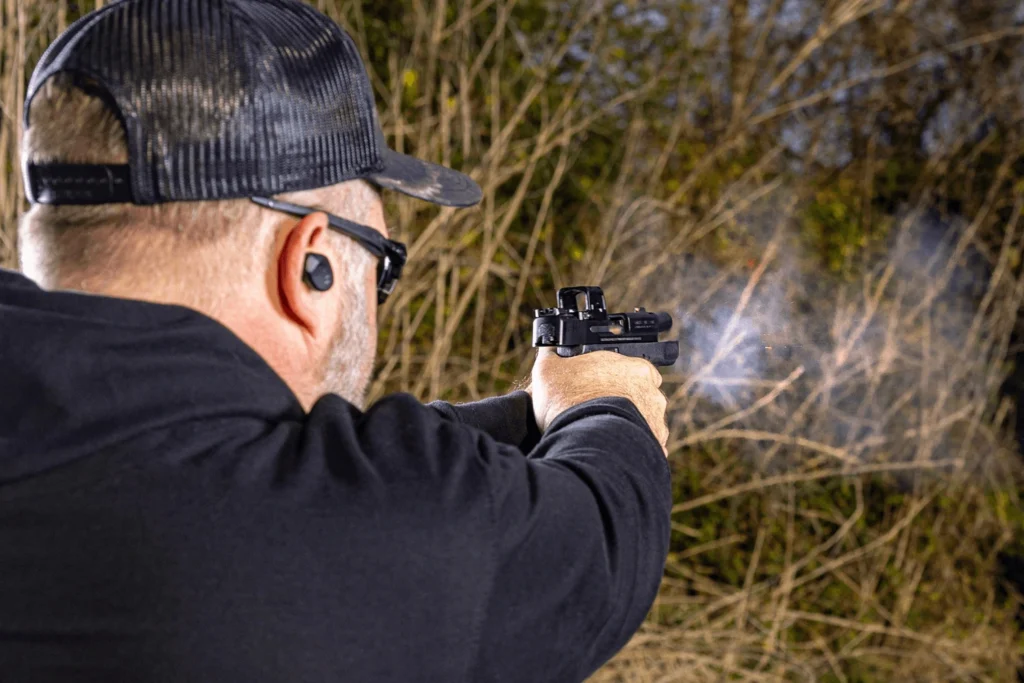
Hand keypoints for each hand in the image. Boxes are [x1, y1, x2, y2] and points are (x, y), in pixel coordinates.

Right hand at [530, 348, 668, 455]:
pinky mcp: (654, 447)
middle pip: (640, 395)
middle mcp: (652, 393)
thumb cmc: (568, 402)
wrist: (583, 441)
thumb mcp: (547, 369)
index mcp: (635, 368)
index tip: (598, 385)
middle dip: (623, 402)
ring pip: (644, 422)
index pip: (632, 367)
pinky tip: (612, 450)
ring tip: (602, 433)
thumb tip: (548, 350)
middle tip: (598, 410)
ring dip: (627, 425)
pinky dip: (631, 449)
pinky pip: (644, 447)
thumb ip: (551, 356)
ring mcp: (656, 421)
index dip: (613, 376)